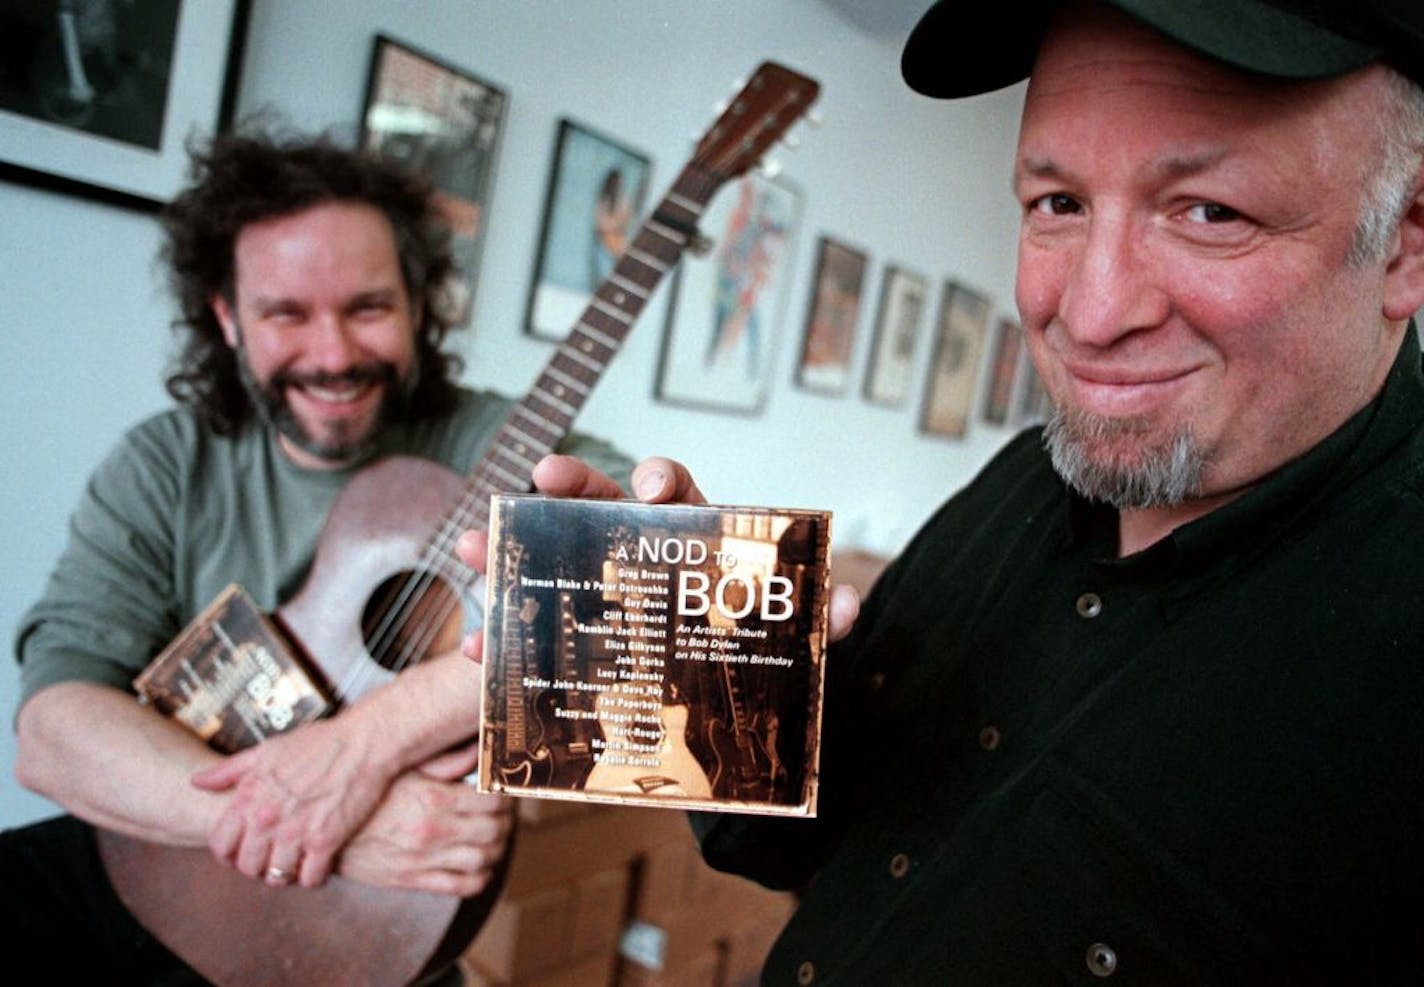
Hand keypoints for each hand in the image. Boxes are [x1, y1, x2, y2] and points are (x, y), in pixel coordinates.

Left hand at [190, 714, 393, 887]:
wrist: (363, 742)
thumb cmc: (319, 742)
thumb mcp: (267, 750)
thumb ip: (230, 770)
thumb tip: (197, 781)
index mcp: (250, 795)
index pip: (220, 843)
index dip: (228, 852)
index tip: (241, 850)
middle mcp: (268, 817)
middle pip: (246, 865)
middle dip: (256, 866)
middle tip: (270, 859)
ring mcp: (296, 830)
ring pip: (275, 876)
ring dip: (283, 875)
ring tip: (293, 866)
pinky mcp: (326, 839)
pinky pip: (309, 878)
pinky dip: (312, 878)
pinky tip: (317, 866)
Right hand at [337, 743, 512, 895]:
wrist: (326, 830)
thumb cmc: (365, 795)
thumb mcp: (404, 769)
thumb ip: (445, 761)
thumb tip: (478, 751)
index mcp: (435, 799)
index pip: (491, 800)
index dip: (506, 797)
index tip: (505, 793)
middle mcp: (434, 830)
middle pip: (493, 830)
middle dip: (506, 823)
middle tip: (505, 816)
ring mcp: (424, 857)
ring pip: (482, 859)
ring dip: (496, 850)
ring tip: (495, 840)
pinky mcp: (412, 879)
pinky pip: (459, 885)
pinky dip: (479, 879)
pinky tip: (480, 868)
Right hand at [456, 455, 859, 657]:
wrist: (730, 700)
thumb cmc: (755, 640)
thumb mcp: (788, 629)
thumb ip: (817, 616)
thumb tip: (850, 604)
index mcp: (692, 535)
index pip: (672, 489)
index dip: (657, 479)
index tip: (648, 488)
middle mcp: (642, 548)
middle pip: (600, 501)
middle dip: (570, 485)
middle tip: (542, 475)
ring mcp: (604, 587)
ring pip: (552, 553)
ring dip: (511, 548)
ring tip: (473, 547)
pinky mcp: (580, 635)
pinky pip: (536, 626)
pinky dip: (508, 638)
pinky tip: (481, 650)